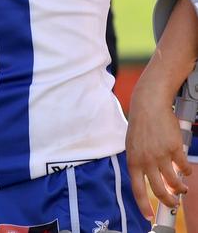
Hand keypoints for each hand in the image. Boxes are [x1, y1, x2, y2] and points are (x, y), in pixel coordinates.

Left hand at [126, 81, 189, 218]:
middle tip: (173, 202)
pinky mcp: (175, 148)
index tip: (148, 216)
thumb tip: (150, 180)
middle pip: (158, 190)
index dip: (143, 206)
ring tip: (181, 189)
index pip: (137, 189)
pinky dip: (186, 171)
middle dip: (168, 200)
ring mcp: (161, 155)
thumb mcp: (133, 145)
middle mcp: (146, 160)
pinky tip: (185, 169)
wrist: (149, 104)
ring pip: (174, 182)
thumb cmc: (140, 124)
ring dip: (179, 188)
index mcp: (133, 160)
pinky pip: (184, 167)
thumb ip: (140, 163)